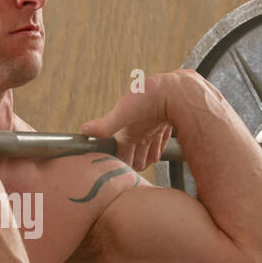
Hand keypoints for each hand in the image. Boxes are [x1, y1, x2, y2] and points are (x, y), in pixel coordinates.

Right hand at [80, 69, 211, 171]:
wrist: (177, 89)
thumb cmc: (150, 96)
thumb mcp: (124, 113)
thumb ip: (106, 125)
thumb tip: (85, 130)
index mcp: (127, 129)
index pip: (118, 151)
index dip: (117, 161)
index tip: (116, 171)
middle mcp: (139, 129)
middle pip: (133, 153)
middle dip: (132, 163)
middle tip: (131, 173)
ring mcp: (153, 128)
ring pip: (146, 149)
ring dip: (145, 158)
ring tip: (142, 165)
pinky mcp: (166, 126)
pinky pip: (161, 142)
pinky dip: (158, 149)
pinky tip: (157, 152)